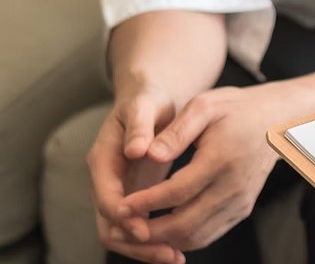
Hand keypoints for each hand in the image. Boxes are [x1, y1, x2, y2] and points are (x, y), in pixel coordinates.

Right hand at [87, 84, 184, 262]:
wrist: (150, 99)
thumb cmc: (148, 100)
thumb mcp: (143, 105)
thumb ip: (138, 126)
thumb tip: (136, 151)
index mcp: (103, 159)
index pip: (106, 197)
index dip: (124, 216)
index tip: (145, 229)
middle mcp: (106, 181)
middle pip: (110, 225)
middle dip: (136, 244)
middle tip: (168, 255)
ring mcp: (118, 192)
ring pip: (122, 232)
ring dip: (146, 248)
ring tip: (176, 258)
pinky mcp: (134, 197)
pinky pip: (138, 227)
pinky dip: (154, 240)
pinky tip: (179, 248)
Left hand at [113, 83, 296, 250]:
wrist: (277, 122)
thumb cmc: (237, 109)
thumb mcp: (204, 105)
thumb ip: (175, 132)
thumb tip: (147, 154)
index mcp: (222, 159)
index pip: (177, 192)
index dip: (146, 203)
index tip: (121, 206)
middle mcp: (234, 187)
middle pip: (186, 224)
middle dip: (149, 231)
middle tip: (121, 228)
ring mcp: (240, 202)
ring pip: (197, 236)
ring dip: (164, 240)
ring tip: (136, 232)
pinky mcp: (242, 209)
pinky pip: (209, 234)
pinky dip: (183, 238)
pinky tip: (161, 231)